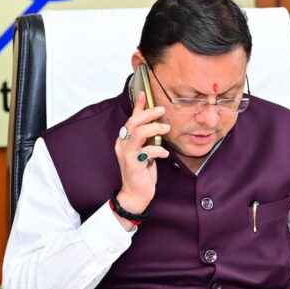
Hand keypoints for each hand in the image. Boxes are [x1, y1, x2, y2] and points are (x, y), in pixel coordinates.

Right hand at [114, 92, 169, 227]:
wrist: (136, 194)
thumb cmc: (142, 173)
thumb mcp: (146, 151)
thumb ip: (148, 138)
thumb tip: (156, 123)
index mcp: (125, 140)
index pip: (131, 118)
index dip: (139, 106)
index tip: (145, 94)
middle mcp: (123, 144)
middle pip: (133, 122)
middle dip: (148, 113)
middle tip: (162, 110)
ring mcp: (127, 154)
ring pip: (138, 133)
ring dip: (154, 128)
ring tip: (166, 129)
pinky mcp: (133, 164)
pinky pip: (147, 151)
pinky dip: (158, 150)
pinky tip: (165, 153)